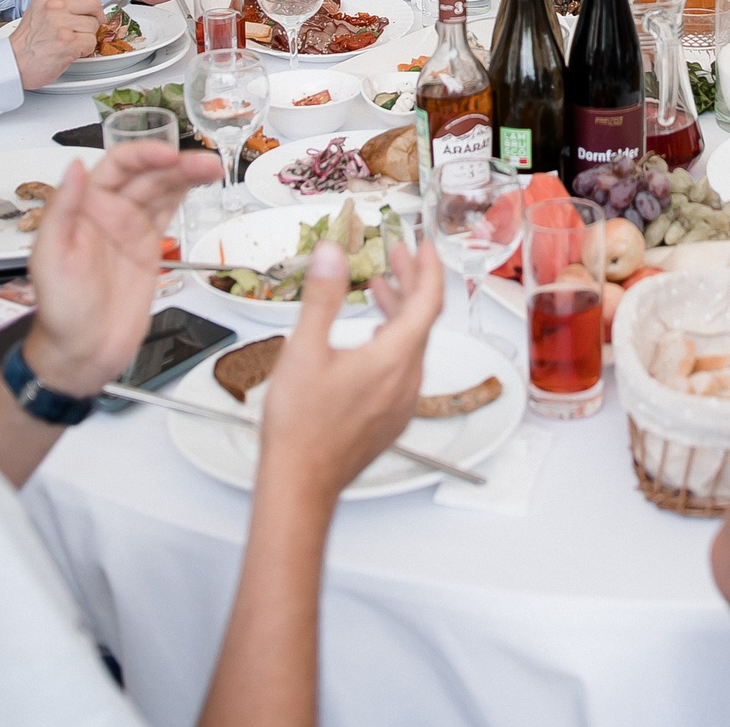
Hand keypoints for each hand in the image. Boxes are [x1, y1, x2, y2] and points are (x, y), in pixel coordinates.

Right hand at [10, 0, 102, 90]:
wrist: (13, 64)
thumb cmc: (26, 44)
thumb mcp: (39, 13)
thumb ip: (61, 7)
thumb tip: (87, 9)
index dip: (89, 7)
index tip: (87, 16)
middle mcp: (54, 6)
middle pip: (94, 4)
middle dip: (95, 19)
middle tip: (86, 30)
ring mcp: (61, 23)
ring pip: (94, 25)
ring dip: (87, 38)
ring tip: (70, 44)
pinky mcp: (68, 41)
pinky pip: (91, 42)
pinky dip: (85, 51)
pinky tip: (70, 52)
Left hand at [19, 143, 220, 396]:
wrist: (82, 352)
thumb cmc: (60, 309)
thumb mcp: (51, 258)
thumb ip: (62, 210)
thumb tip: (76, 168)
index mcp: (83, 209)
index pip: (116, 167)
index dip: (143, 155)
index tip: (168, 154)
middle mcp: (108, 213)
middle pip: (146, 175)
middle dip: (176, 163)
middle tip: (204, 163)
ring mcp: (130, 229)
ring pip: (162, 189)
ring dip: (187, 174)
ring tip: (212, 168)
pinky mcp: (149, 248)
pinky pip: (169, 212)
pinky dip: (186, 194)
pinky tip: (201, 183)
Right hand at [257, 237, 444, 502]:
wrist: (300, 483)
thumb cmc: (301, 427)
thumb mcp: (304, 350)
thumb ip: (322, 297)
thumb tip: (332, 255)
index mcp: (393, 359)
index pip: (429, 301)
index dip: (429, 267)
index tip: (423, 245)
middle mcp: (407, 380)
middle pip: (422, 319)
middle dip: (412, 281)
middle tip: (399, 255)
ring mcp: (402, 401)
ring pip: (413, 344)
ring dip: (401, 310)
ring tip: (379, 287)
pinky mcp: (391, 416)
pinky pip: (405, 367)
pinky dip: (394, 338)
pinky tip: (372, 335)